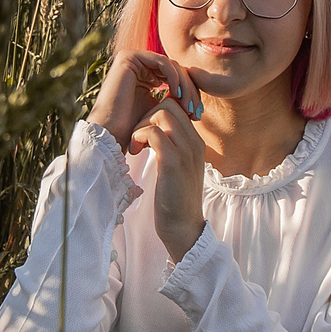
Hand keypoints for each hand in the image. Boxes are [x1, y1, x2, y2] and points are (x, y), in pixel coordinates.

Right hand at [85, 47, 202, 147]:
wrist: (111, 133)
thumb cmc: (133, 129)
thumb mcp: (160, 111)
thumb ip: (173, 100)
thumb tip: (195, 98)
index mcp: (146, 74)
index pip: (176, 78)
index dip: (190, 94)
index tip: (198, 114)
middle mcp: (139, 64)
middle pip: (175, 70)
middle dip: (189, 90)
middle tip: (196, 110)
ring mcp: (133, 58)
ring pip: (171, 66)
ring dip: (184, 86)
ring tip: (188, 106)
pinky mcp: (129, 57)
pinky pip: (162, 62)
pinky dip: (174, 77)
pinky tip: (177, 95)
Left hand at [130, 98, 207, 261]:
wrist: (183, 228)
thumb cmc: (174, 200)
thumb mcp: (176, 168)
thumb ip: (170, 147)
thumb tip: (153, 131)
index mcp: (195, 141)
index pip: (177, 106)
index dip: (155, 113)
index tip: (144, 133)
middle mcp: (195, 142)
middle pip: (170, 103)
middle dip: (147, 115)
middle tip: (138, 138)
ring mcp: (186, 151)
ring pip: (162, 112)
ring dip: (141, 125)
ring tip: (136, 146)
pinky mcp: (173, 162)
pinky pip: (154, 132)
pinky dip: (139, 137)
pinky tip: (135, 152)